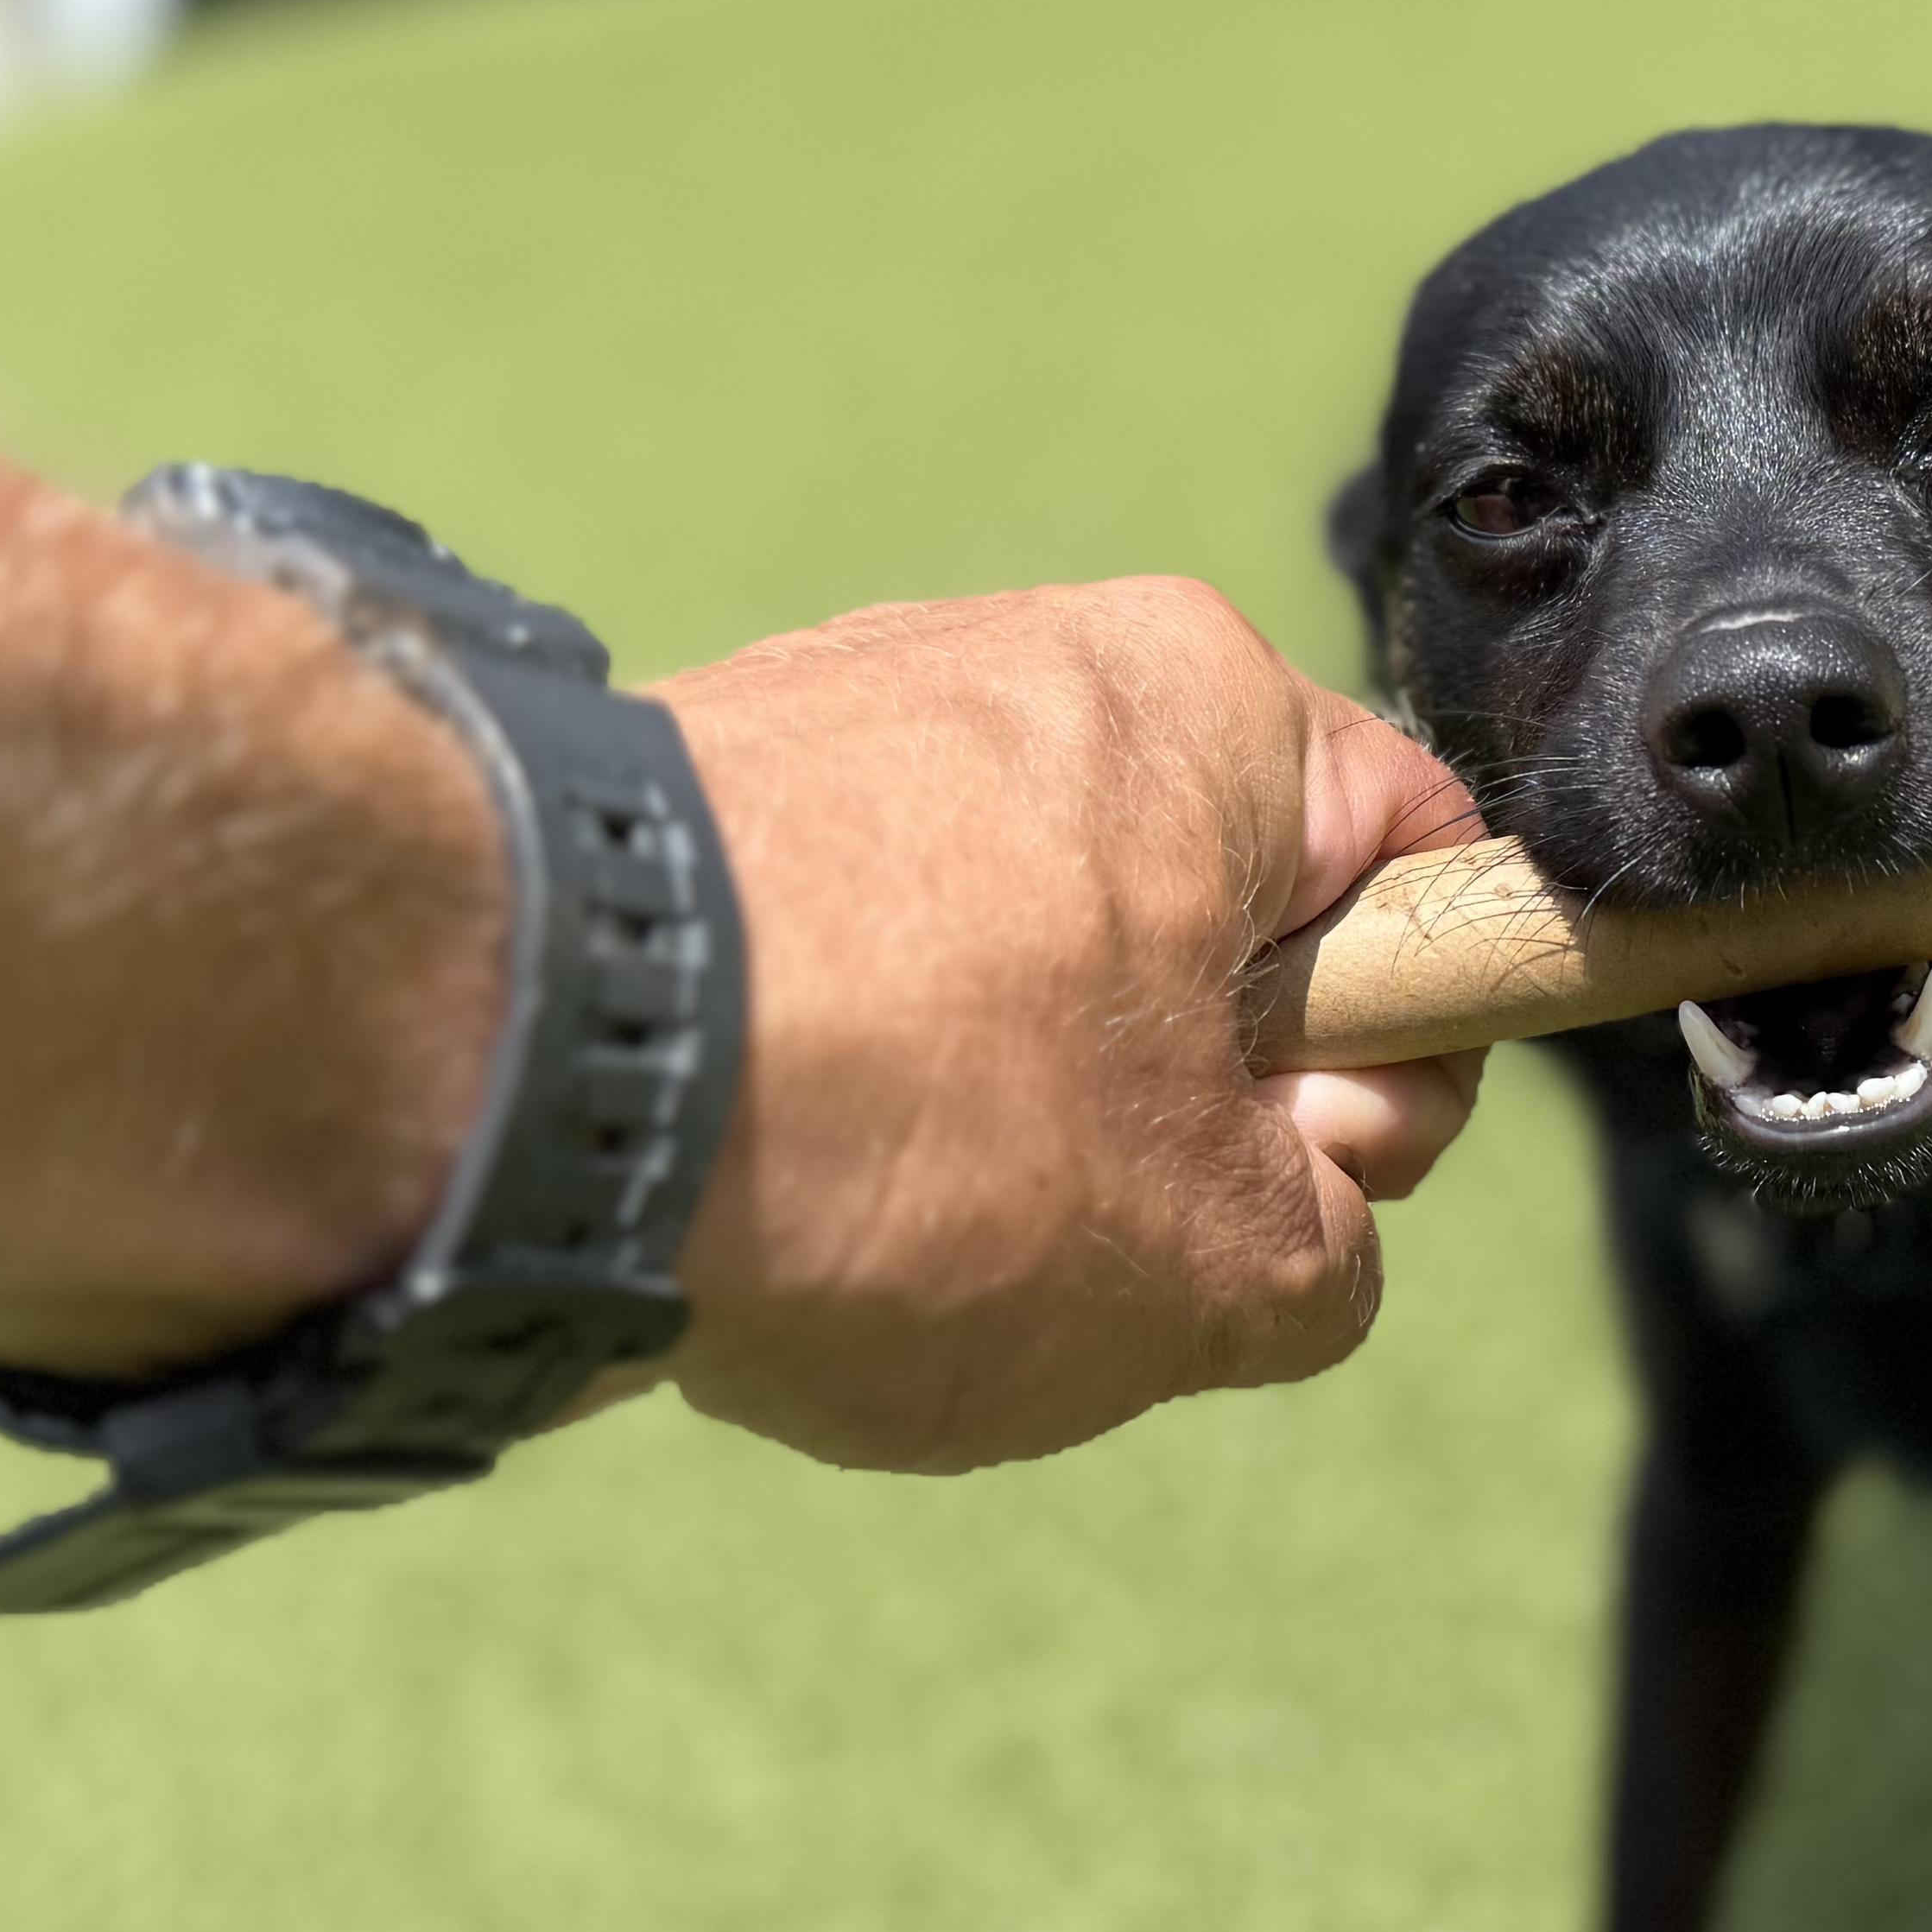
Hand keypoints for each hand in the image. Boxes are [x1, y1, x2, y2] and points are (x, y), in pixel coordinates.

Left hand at [646, 578, 1487, 1469]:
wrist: (511, 1079)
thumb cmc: (910, 1133)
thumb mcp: (1224, 1270)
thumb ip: (1333, 1245)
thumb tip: (1298, 1222)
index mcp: (1210, 708)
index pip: (1420, 864)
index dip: (1413, 1056)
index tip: (1326, 1167)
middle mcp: (1029, 661)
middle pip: (1211, 923)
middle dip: (1188, 1106)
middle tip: (1103, 1229)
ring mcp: (841, 717)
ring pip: (1024, 962)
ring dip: (1012, 1116)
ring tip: (904, 1220)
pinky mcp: (688, 803)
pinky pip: (853, 968)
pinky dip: (849, 1086)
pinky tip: (778, 1182)